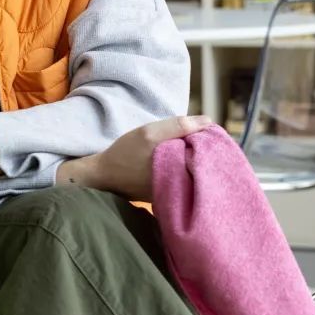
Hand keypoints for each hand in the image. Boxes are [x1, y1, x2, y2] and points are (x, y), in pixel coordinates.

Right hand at [57, 115, 212, 201]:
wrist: (104, 176)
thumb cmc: (126, 154)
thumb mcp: (148, 133)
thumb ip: (178, 126)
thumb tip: (208, 121)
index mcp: (183, 172)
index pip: (211, 156)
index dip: (210, 141)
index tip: (206, 131)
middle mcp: (184, 186)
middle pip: (205, 164)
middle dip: (204, 149)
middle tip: (197, 136)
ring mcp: (177, 192)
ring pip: (195, 170)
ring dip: (194, 157)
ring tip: (188, 145)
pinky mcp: (169, 194)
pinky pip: (185, 177)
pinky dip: (185, 166)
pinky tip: (178, 156)